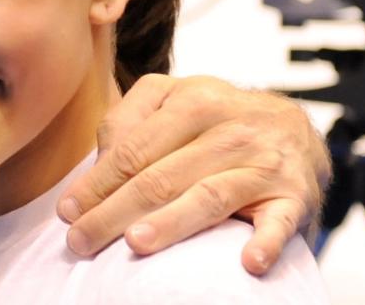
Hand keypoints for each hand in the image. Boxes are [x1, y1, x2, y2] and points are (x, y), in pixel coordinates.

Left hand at [57, 74, 330, 274]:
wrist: (295, 128)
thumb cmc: (215, 120)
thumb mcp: (173, 101)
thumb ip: (130, 122)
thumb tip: (95, 166)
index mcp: (191, 100)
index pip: (133, 148)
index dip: (97, 181)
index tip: (68, 211)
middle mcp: (228, 128)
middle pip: (161, 175)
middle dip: (115, 210)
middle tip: (81, 241)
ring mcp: (263, 162)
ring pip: (209, 196)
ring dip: (173, 222)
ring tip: (136, 243)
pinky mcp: (295, 195)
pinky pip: (279, 221)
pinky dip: (265, 242)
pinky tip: (247, 264)